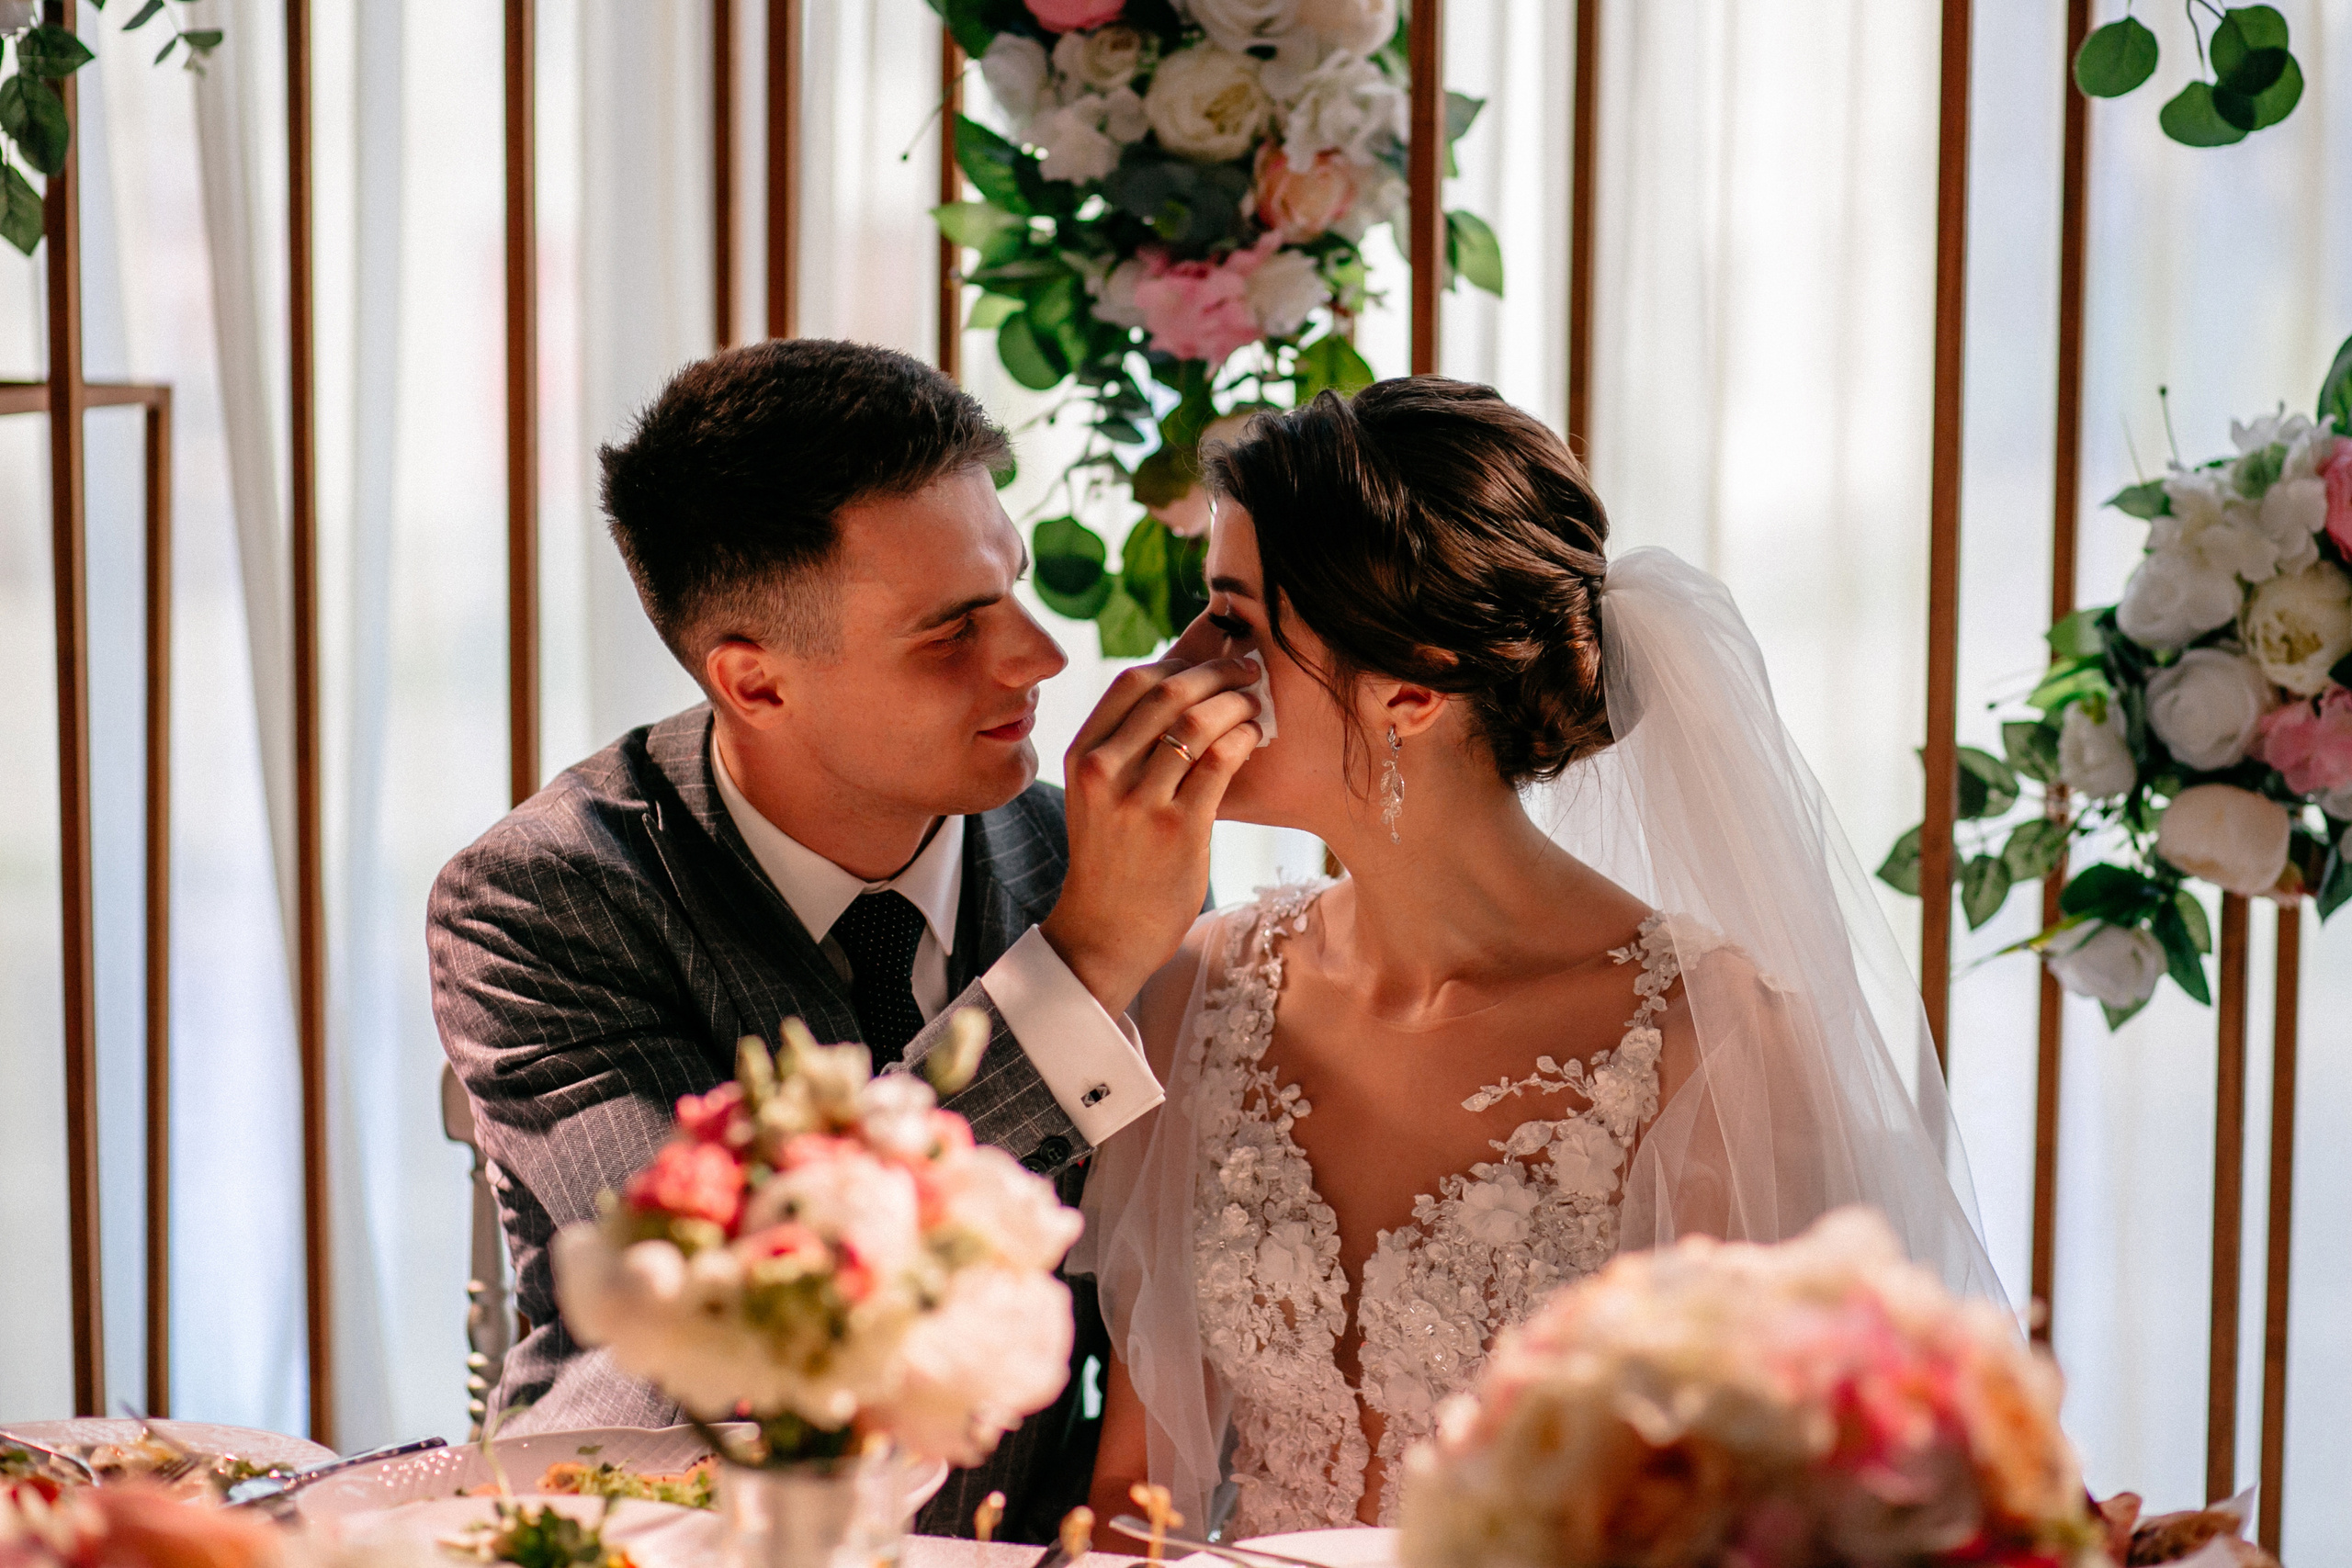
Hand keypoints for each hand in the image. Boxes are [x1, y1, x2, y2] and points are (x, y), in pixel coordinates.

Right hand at [1042, 651, 1261, 1015]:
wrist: (1105, 930)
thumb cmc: (1112, 858)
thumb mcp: (1097, 794)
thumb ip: (1123, 745)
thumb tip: (1181, 689)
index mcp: (1082, 754)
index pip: (1133, 681)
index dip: (1180, 660)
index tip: (1210, 662)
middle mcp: (1104, 771)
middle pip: (1169, 692)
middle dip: (1217, 672)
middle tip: (1247, 671)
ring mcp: (1140, 800)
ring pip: (1198, 721)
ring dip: (1237, 703)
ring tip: (1255, 704)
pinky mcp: (1178, 828)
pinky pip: (1220, 761)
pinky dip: (1244, 738)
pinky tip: (1254, 738)